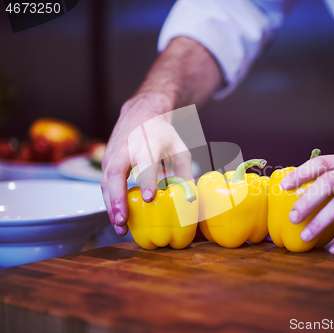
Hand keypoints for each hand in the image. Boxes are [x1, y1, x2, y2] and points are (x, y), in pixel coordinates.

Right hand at [101, 92, 192, 235]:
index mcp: (149, 142)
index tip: (149, 198)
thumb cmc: (163, 135)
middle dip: (117, 198)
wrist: (142, 113)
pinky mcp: (106, 162)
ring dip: (111, 206)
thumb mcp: (180, 150)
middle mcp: (126, 148)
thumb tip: (191, 200)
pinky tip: (119, 218)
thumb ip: (186, 174)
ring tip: (120, 228)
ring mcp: (113, 154)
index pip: (146, 161)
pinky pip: (105, 184)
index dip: (146, 179)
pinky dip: (110, 202)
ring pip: (105, 182)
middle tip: (123, 221)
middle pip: (115, 173)